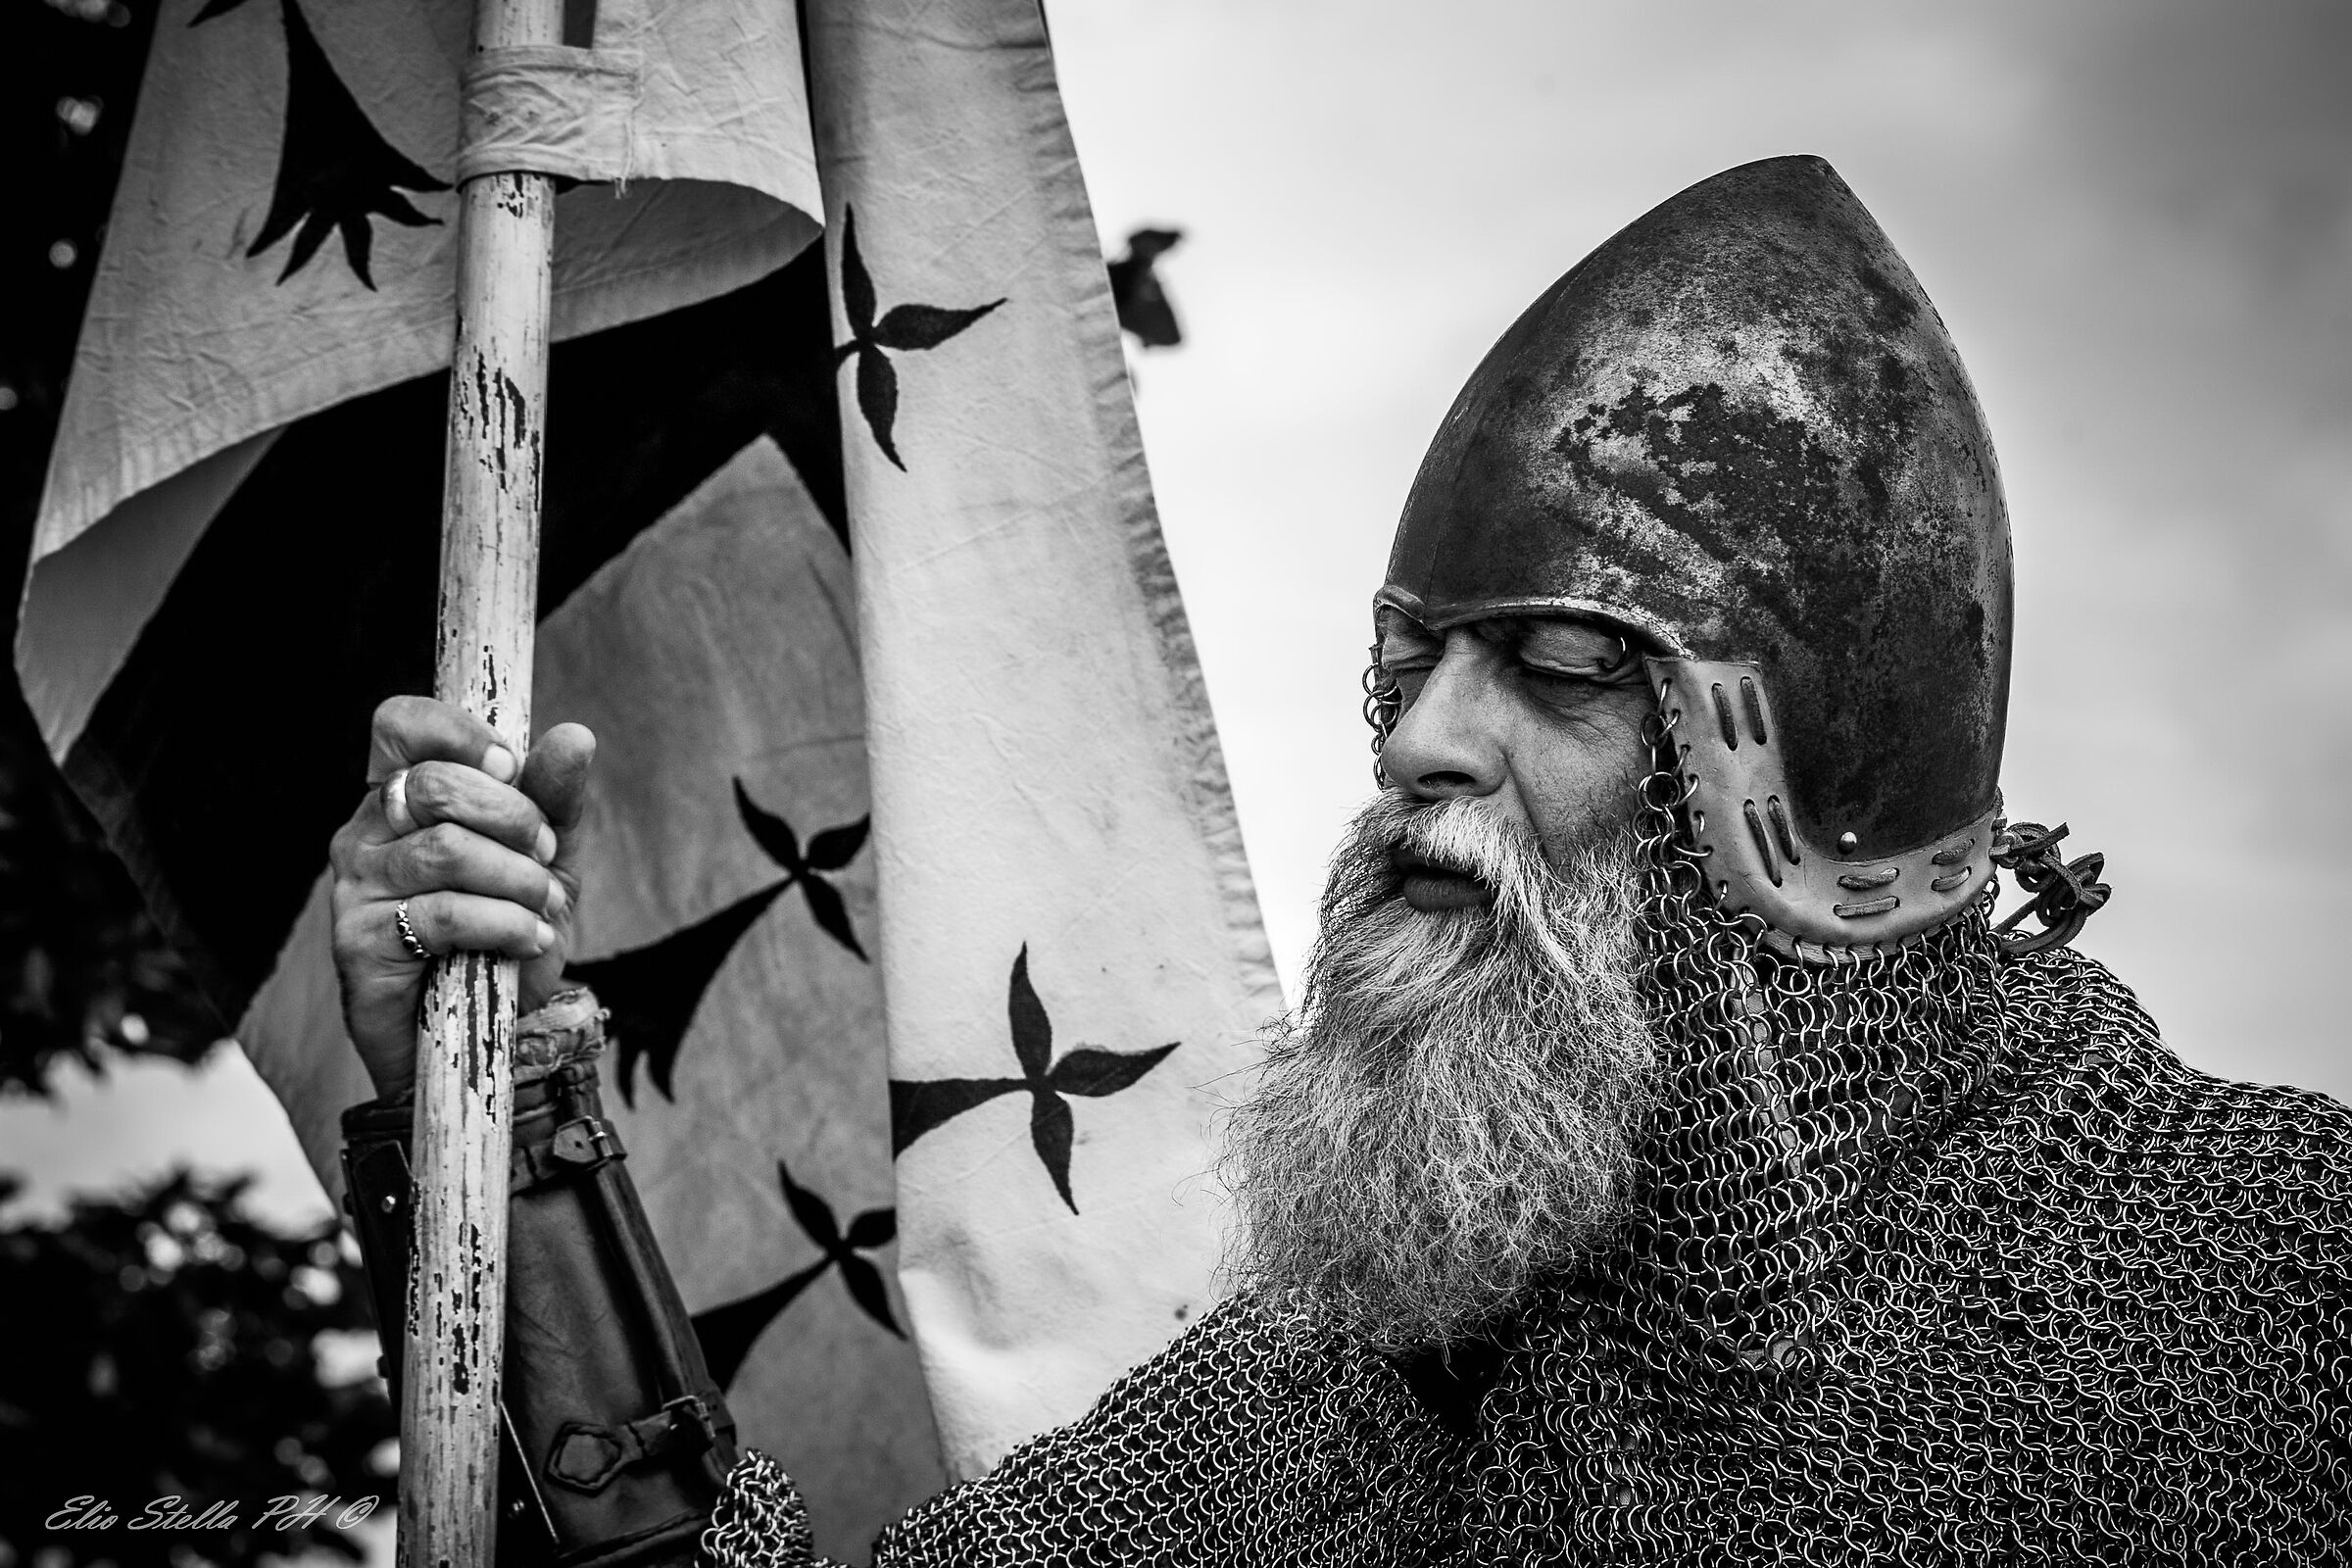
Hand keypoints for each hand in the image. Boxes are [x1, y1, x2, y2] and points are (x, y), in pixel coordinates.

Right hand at [329, 696, 595, 1099]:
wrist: (496, 1034)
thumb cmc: (510, 935)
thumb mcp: (548, 860)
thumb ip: (556, 798)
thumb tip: (575, 735)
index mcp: (401, 797)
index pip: (398, 725)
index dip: (456, 731)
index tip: (513, 766)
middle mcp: (365, 833)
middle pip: (433, 784)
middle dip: (514, 817)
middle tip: (546, 855)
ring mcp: (355, 888)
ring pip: (444, 850)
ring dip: (518, 878)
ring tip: (543, 906)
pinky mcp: (358, 943)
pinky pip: (443, 913)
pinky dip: (504, 924)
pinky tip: (527, 943)